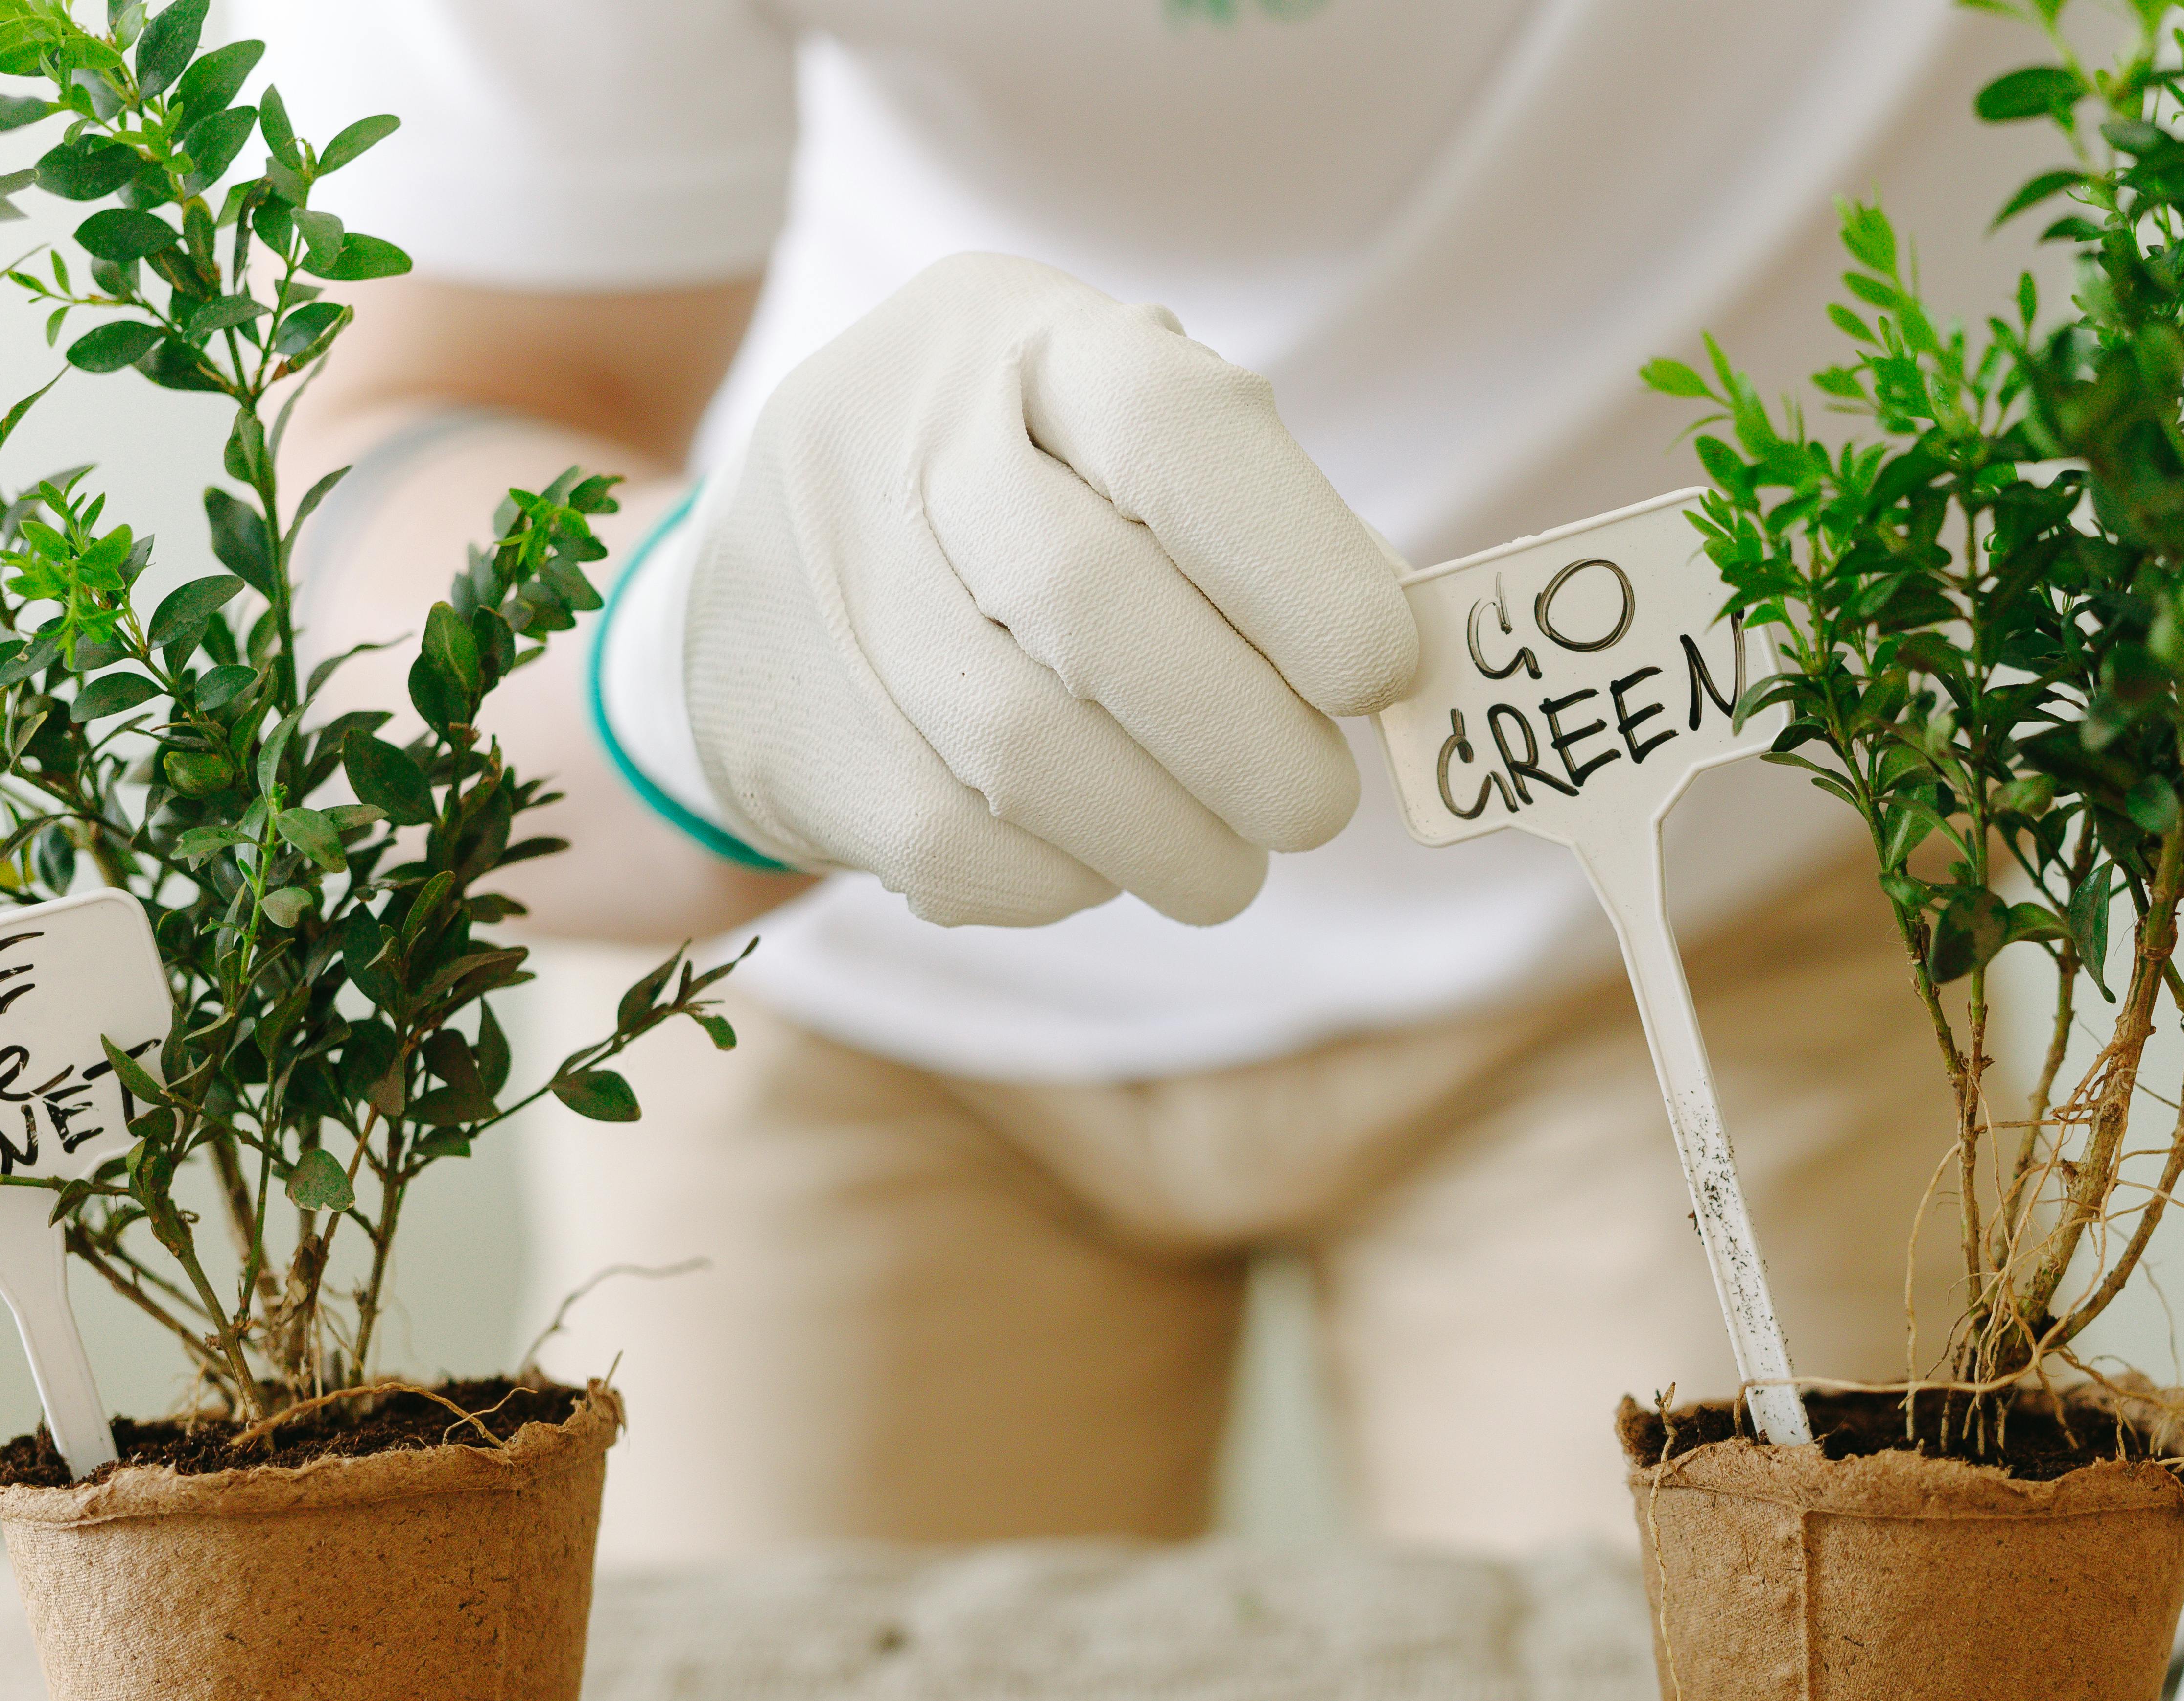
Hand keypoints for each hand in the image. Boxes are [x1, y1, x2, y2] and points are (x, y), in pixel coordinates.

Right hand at [601, 253, 1417, 927]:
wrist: (771, 594)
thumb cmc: (1033, 516)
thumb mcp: (1136, 459)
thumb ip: (1269, 536)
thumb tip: (1412, 668)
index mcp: (1029, 339)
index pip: (1176, 434)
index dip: (1297, 571)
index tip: (1377, 675)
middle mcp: (904, 435)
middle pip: (1094, 606)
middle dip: (1245, 740)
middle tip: (1317, 807)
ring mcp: (834, 584)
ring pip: (1028, 755)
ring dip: (1171, 840)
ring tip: (1231, 862)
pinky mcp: (794, 735)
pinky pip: (964, 846)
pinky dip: (1069, 878)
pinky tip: (1102, 856)